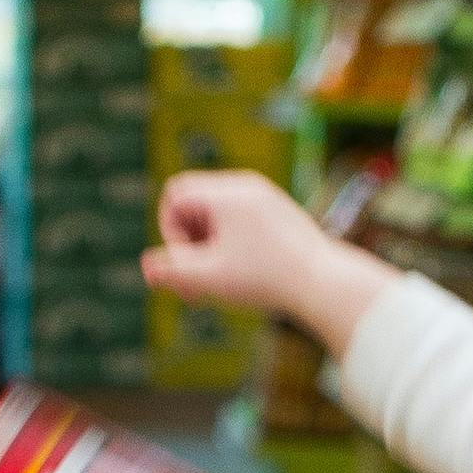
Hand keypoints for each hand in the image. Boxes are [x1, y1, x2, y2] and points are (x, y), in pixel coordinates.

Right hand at [143, 171, 397, 355]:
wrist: (325, 283)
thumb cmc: (266, 280)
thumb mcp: (210, 278)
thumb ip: (173, 272)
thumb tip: (146, 267)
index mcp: (227, 192)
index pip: (175, 195)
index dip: (169, 231)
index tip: (185, 265)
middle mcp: (246, 185)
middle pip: (195, 204)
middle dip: (188, 243)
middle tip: (196, 286)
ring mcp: (266, 197)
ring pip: (218, 215)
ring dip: (208, 248)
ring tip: (221, 284)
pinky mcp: (280, 213)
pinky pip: (241, 221)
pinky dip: (232, 245)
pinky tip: (244, 277)